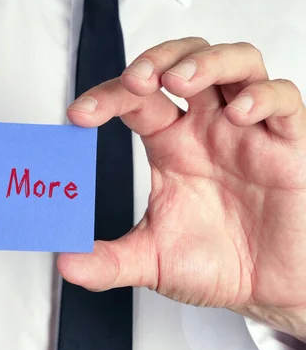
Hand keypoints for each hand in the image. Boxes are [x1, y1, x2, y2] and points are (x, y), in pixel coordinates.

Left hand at [58, 37, 305, 339]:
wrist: (271, 289)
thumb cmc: (219, 264)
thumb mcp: (152, 261)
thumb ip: (109, 262)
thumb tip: (67, 264)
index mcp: (171, 147)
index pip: (136, 100)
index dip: (107, 96)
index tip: (80, 114)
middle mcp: (207, 130)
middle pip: (183, 63)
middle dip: (157, 60)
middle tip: (136, 81)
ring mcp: (248, 132)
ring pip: (236, 64)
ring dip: (205, 62)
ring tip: (179, 81)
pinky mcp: (289, 145)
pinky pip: (283, 101)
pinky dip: (262, 97)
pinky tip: (238, 113)